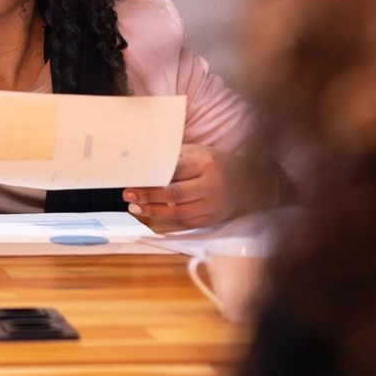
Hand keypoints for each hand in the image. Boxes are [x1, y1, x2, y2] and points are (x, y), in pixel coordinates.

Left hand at [124, 144, 274, 228]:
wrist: (247, 182)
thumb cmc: (215, 163)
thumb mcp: (198, 152)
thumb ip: (174, 157)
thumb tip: (143, 161)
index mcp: (205, 164)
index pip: (174, 171)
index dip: (152, 176)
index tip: (133, 177)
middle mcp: (210, 186)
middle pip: (175, 194)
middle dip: (148, 195)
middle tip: (128, 194)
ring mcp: (212, 206)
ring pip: (178, 212)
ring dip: (153, 210)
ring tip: (134, 207)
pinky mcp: (211, 219)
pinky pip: (185, 223)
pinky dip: (165, 220)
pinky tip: (151, 215)